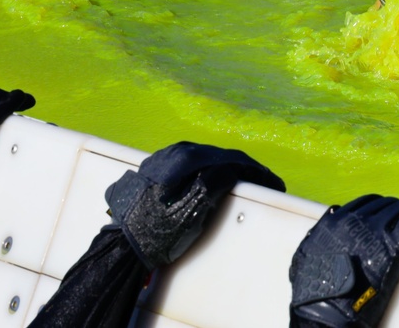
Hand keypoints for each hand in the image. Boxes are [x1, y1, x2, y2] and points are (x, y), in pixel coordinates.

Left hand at [104, 141, 284, 269]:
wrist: (123, 246)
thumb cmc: (161, 230)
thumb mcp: (196, 207)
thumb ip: (219, 181)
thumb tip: (236, 168)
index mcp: (186, 156)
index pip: (231, 157)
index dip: (256, 170)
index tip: (275, 183)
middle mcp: (175, 151)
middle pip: (218, 156)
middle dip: (244, 170)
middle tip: (265, 185)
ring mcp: (163, 160)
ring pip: (204, 161)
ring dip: (227, 171)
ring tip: (245, 186)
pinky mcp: (156, 172)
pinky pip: (191, 168)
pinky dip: (209, 175)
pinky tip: (217, 186)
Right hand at [289, 194, 398, 327]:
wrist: (325, 311)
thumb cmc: (314, 292)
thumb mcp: (307, 254)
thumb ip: (321, 232)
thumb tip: (332, 214)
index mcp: (337, 220)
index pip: (368, 202)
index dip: (384, 207)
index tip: (394, 213)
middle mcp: (356, 219)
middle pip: (388, 204)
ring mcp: (375, 230)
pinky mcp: (392, 245)